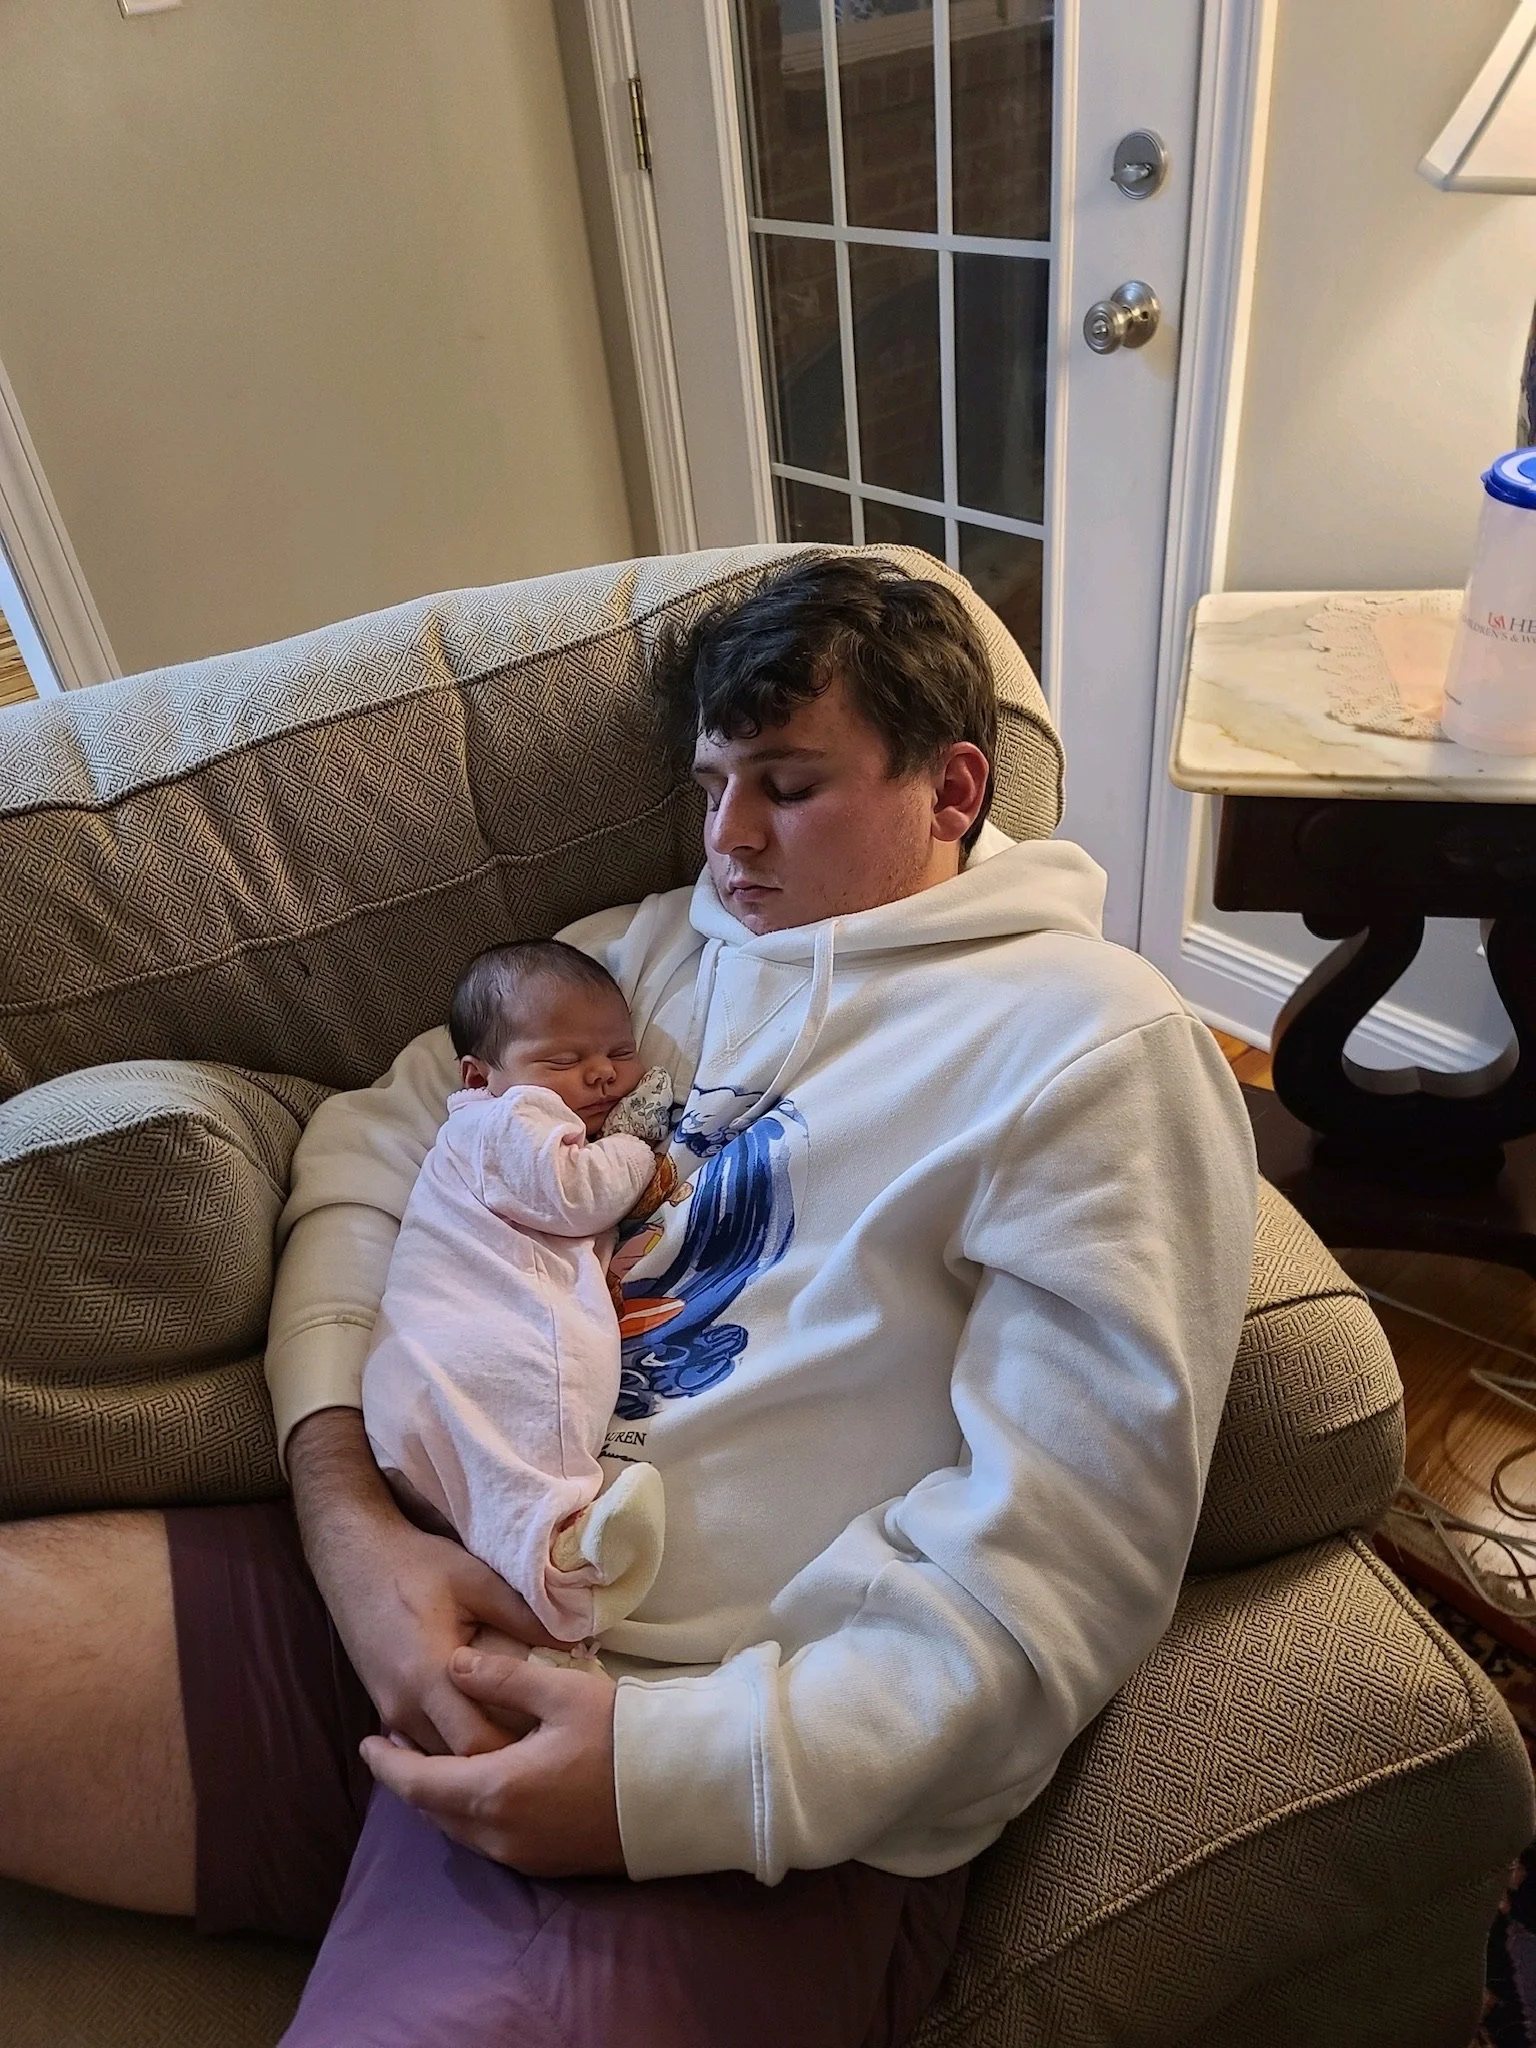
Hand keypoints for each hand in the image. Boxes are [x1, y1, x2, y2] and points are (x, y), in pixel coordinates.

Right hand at [287, 1409, 558, 1755]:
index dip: (514, 1752)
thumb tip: (577, 1646)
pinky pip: (422, 1743)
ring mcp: (389, 1711)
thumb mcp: (476, 1580)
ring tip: (518, 1748)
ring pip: (437, 1758)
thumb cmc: (416, 1564)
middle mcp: (404, 1706)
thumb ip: (524, 1616)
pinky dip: (449, 1747)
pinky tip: (480, 1733)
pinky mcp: (384, 1707)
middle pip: (456, 1761)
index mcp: (429, 1675)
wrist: (353, 1557)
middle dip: (497, 1763)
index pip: (475, 1743)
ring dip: (472, 1758)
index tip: (551, 1744)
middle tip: (542, 1753)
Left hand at [361, 1649, 623, 1876]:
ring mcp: (524, 1856)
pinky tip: (478, 1786)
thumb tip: (452, 1664)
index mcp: (495, 1791)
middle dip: (408, 1779)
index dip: (386, 1764)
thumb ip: (501, 1678)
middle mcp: (500, 1835)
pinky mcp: (548, 1864)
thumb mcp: (561, 1692)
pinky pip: (487, 1840)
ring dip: (438, 1796)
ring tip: (431, 1760)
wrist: (683, 1792)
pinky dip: (468, 1812)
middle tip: (394, 1746)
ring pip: (459, 1829)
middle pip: (433, 1810)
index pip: (417, 1783)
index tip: (366, 1742)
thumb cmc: (623, 1736)